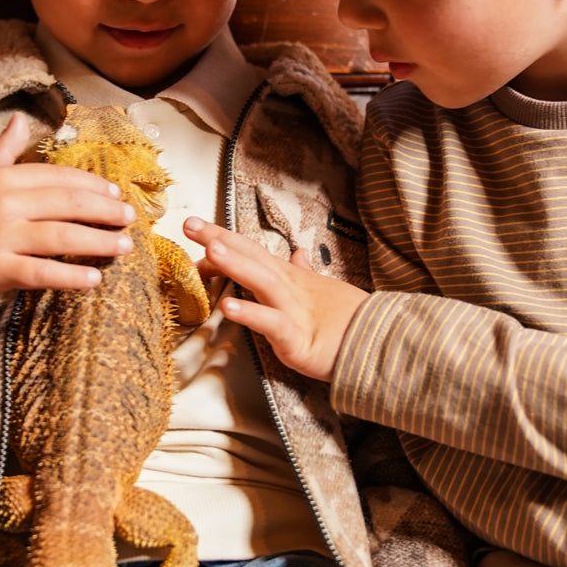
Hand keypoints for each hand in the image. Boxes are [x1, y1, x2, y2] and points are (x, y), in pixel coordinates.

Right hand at [0, 112, 135, 299]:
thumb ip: (1, 151)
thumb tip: (22, 120)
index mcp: (1, 178)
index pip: (58, 177)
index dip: (92, 185)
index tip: (115, 193)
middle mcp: (5, 204)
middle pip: (68, 204)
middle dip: (105, 210)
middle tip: (129, 218)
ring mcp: (1, 238)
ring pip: (62, 237)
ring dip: (99, 242)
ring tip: (123, 247)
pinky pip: (43, 273)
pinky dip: (71, 277)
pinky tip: (94, 280)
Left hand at [183, 217, 367, 382]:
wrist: (377, 343)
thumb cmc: (344, 319)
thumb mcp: (319, 290)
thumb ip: (302, 272)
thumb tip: (298, 253)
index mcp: (287, 276)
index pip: (250, 249)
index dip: (222, 236)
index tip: (194, 225)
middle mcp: (286, 287)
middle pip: (250, 256)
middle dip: (219, 240)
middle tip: (190, 224)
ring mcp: (291, 310)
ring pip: (260, 281)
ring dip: (235, 265)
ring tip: (210, 251)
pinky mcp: (296, 338)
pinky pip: (270, 324)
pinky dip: (251, 314)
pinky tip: (228, 308)